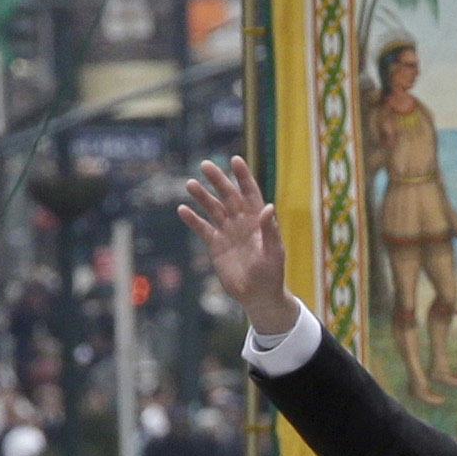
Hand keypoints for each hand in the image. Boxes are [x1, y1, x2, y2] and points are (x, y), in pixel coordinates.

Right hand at [178, 154, 294, 335]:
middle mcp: (242, 221)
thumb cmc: (272, 274)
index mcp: (258, 220)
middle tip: (205, 165)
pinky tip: (182, 209)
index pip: (250, 193)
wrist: (258, 295)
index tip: (235, 160)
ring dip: (202, 196)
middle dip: (218, 180)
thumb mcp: (274, 253)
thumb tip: (267, 207)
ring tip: (190, 183)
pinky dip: (193, 219)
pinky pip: (203, 229)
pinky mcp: (216, 245)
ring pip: (213, 209)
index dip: (243, 176)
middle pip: (228, 196)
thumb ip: (270, 231)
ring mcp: (228, 232)